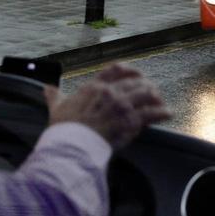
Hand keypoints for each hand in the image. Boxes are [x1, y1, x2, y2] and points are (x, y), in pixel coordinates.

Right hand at [44, 64, 170, 148]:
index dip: (128, 70)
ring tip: (160, 101)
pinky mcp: (131, 120)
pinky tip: (167, 113)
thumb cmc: (63, 128)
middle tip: (151, 92)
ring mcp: (122, 105)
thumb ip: (55, 96)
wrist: (71, 145)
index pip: (115, 70)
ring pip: (146, 94)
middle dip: (145, 86)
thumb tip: (46, 88)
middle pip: (135, 82)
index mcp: (94, 86)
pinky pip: (152, 113)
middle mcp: (111, 92)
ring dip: (155, 97)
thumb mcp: (57, 108)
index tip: (135, 74)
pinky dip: (161, 112)